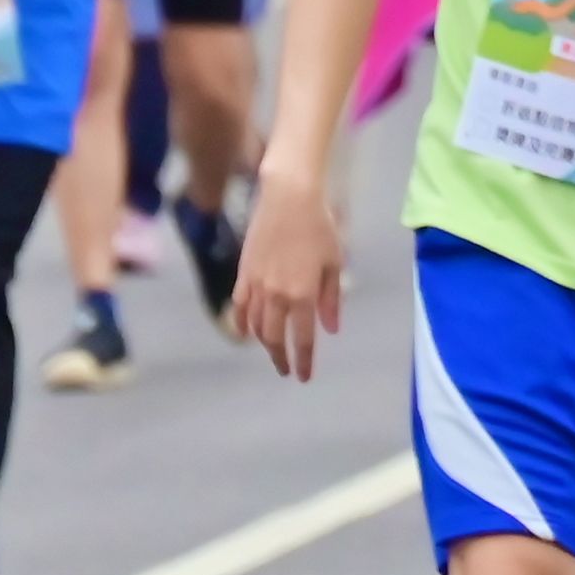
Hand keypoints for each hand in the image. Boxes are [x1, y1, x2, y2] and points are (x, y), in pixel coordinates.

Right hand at [231, 170, 348, 375]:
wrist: (289, 198)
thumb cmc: (319, 227)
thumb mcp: (335, 263)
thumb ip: (331, 299)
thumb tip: (330, 329)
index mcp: (303, 295)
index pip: (303, 339)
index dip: (304, 361)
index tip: (304, 377)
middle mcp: (277, 295)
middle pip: (276, 338)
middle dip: (281, 358)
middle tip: (286, 369)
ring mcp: (257, 285)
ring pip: (257, 325)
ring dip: (264, 343)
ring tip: (273, 351)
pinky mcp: (244, 273)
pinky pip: (240, 306)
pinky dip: (242, 322)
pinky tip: (245, 331)